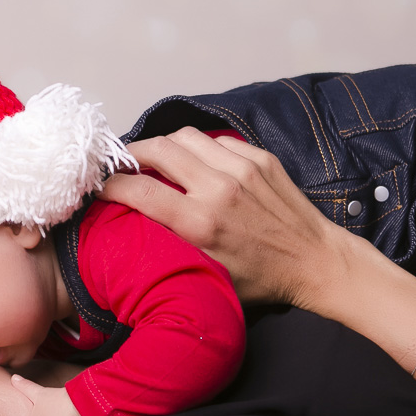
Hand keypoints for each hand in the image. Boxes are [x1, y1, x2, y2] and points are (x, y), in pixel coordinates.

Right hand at [97, 127, 353, 308]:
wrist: (316, 261)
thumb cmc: (265, 278)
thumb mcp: (207, 274)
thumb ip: (172, 247)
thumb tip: (136, 225)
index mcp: (202, 223)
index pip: (138, 190)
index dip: (110, 185)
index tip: (100, 186)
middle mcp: (219, 189)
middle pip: (156, 149)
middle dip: (131, 153)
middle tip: (123, 165)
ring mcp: (242, 168)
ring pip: (184, 136)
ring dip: (163, 145)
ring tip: (156, 160)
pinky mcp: (260, 158)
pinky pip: (216, 141)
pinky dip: (199, 149)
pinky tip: (198, 165)